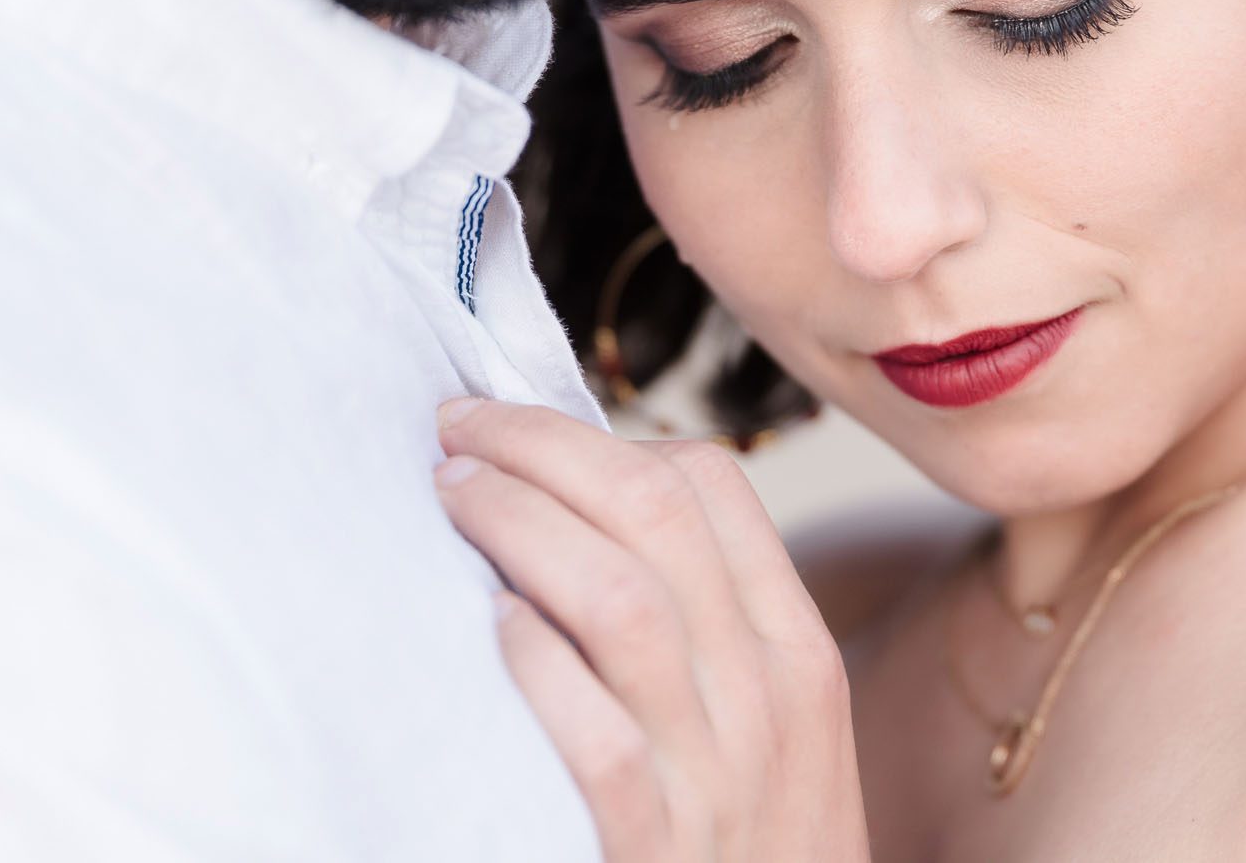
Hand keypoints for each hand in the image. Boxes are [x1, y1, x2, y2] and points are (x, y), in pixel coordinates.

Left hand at [434, 398, 871, 862]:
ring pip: (618, 597)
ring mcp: (712, 772)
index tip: (522, 426)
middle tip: (458, 431)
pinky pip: (591, 731)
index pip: (713, 490)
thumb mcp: (777, 736)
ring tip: (450, 496)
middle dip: (542, 448)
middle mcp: (765, 696)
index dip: (604, 435)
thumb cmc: (761, 859)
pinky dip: (531, 660)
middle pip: (652, 514)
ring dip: (519, 524)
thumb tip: (587, 524)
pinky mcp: (646, 842)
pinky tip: (484, 624)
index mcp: (795, 655)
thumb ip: (711, 639)